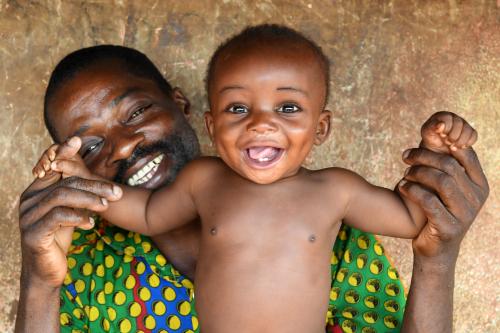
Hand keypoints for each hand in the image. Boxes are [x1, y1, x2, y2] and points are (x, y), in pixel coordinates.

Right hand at [19, 139, 120, 287]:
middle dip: (94, 186)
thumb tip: (95, 180)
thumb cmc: (60, 239)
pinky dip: (77, 217)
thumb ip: (75, 195)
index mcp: (37, 191)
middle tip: (116, 193)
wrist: (48, 272)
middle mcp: (29, 200)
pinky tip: (90, 223)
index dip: (63, 152)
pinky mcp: (32, 233)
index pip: (52, 167)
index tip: (78, 140)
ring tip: (106, 206)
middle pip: (65, 183)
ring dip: (88, 200)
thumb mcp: (69, 213)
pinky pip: (57, 218)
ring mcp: (28, 217)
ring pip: (61, 197)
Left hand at [399, 146, 487, 260]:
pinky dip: (412, 191)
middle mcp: (477, 197)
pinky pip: (429, 202)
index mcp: (479, 184)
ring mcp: (465, 214)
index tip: (421, 140)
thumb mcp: (445, 187)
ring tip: (404, 174)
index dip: (443, 143)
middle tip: (405, 156)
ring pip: (441, 181)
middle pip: (449, 165)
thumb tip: (436, 130)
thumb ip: (444, 164)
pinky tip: (402, 188)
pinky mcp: (449, 227)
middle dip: (423, 157)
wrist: (435, 250)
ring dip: (417, 173)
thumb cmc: (437, 211)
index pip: (465, 153)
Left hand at [420, 111, 477, 153]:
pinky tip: (461, 147)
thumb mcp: (427, 134)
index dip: (447, 128)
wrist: (438, 152)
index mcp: (441, 116)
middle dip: (453, 136)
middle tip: (447, 143)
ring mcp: (462, 124)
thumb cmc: (430, 141)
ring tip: (453, 147)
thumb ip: (431, 127)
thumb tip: (441, 124)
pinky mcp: (470, 131)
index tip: (442, 135)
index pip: (448, 118)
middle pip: (459, 123)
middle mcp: (452, 118)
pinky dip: (468, 142)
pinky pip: (473, 135)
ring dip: (460, 141)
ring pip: (467, 129)